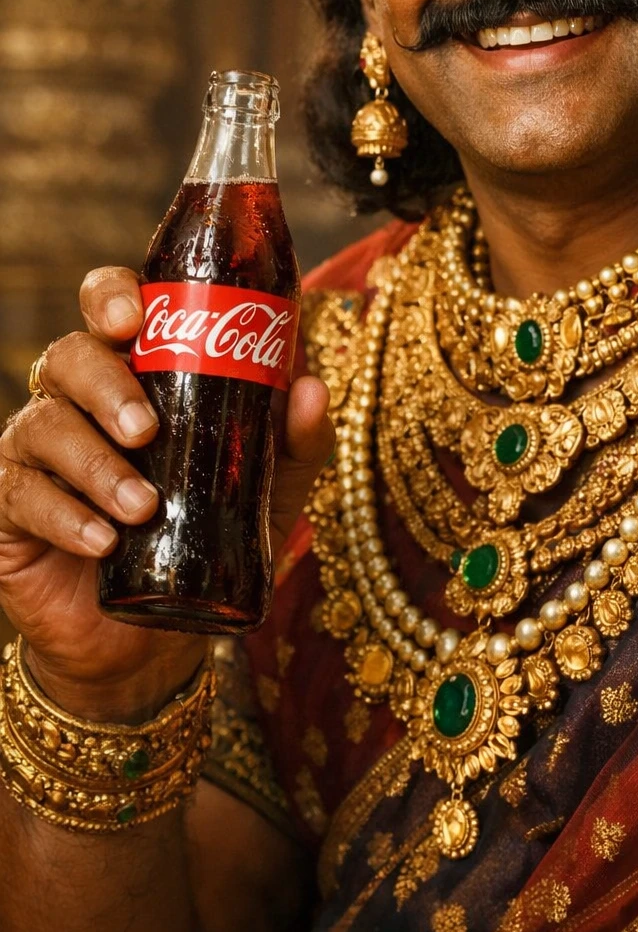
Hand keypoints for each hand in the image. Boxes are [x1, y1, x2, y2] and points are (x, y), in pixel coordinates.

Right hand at [0, 266, 333, 720]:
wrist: (156, 636)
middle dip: (106, 385)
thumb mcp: (266, 488)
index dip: (110, 296)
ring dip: (95, 465)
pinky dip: (65, 516)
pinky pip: (22, 495)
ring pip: (45, 425)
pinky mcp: (11, 510)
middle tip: (146, 428)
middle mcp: (79, 400)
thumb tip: (313, 389)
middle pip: (69, 356)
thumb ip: (295, 440)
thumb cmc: (212, 535)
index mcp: (136, 371)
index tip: (134, 317)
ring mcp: (38, 452)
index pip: (109, 307)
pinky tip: (102, 541)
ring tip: (142, 507)